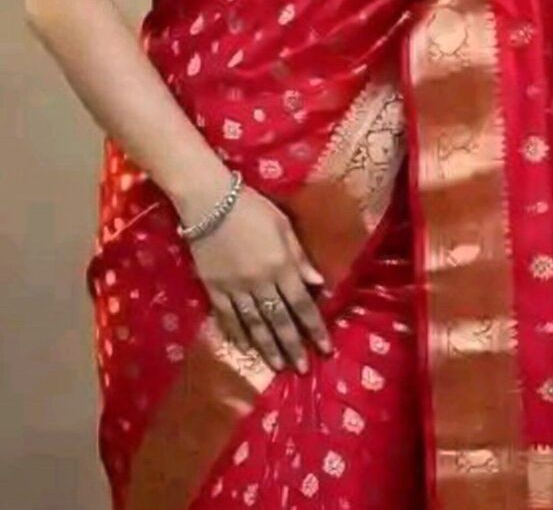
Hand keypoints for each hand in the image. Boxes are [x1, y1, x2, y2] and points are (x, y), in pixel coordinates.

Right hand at [183, 183, 332, 374]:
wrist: (209, 201)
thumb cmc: (251, 207)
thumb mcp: (283, 225)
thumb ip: (299, 257)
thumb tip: (319, 283)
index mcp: (281, 265)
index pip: (302, 304)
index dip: (314, 328)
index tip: (324, 348)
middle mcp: (261, 282)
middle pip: (280, 320)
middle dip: (292, 346)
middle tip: (302, 369)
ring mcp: (236, 288)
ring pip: (255, 324)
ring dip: (268, 347)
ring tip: (277, 366)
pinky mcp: (214, 288)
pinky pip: (227, 317)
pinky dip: (237, 334)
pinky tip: (245, 348)